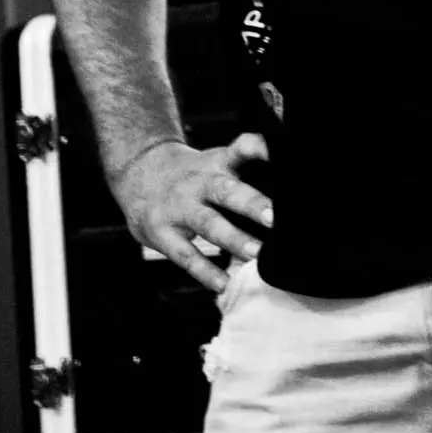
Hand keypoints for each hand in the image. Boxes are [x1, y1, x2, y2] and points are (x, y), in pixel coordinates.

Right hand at [117, 132, 273, 285]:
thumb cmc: (192, 174)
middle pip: (227, 191)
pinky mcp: (163, 233)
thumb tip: (293, 183)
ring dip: (233, 239)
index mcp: (217, 163)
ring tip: (256, 253)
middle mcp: (200, 183)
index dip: (260, 149)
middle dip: (252, 204)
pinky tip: (223, 284)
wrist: (138, 175)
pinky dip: (205, 271)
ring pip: (208, 223)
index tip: (282, 154)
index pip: (241, 149)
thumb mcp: (218, 161)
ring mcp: (180, 208)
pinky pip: (185, 254)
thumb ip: (249, 169)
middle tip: (275, 219)